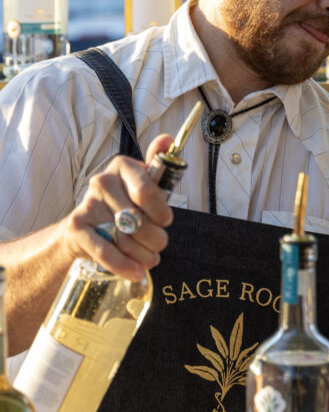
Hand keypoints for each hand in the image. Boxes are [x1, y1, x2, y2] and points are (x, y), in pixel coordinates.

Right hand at [62, 135, 174, 280]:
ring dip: (144, 255)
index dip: (161, 212)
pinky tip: (136, 272)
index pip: (147, 191)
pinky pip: (106, 252)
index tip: (165, 221)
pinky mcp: (77, 227)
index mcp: (123, 166)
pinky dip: (125, 266)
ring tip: (149, 258)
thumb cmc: (123, 205)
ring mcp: (88, 204)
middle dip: (156, 238)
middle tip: (158, 243)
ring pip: (127, 238)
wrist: (85, 229)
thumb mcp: (143, 186)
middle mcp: (103, 181)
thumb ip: (158, 165)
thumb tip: (168, 139)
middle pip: (140, 219)